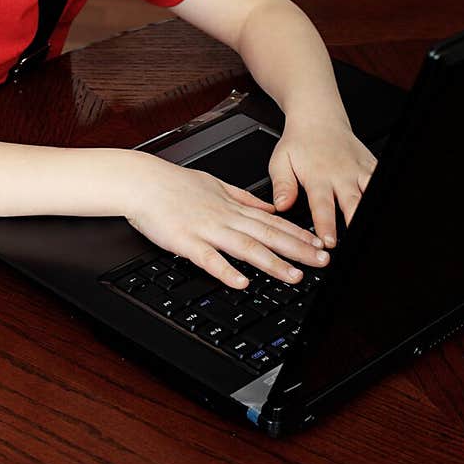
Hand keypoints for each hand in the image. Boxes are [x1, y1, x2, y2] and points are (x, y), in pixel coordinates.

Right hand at [124, 151, 330, 288]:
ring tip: (294, 276)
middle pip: (268, 235)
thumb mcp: (216, 184)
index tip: (319, 244)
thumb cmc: (174, 184)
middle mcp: (225, 217)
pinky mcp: (186, 241)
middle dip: (297, 249)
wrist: (142, 182)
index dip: (299, 234)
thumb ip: (244, 197)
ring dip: (272, 262)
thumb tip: (269, 205)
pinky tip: (241, 282)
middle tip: (322, 261)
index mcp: (233, 206)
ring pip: (246, 247)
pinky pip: (209, 258)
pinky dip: (226, 270)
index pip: (273, 221)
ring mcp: (207, 229)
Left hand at [268, 116, 377, 247]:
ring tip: (370, 224)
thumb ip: (282, 185)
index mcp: (318, 177)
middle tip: (353, 239)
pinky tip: (381, 202)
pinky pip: (380, 177)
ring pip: (370, 192)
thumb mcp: (280, 161)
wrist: (318, 117)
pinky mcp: (370, 165)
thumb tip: (281, 205)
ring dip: (369, 207)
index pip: (322, 206)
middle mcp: (341, 175)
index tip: (329, 241)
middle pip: (352, 203)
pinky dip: (381, 189)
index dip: (326, 226)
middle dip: (354, 223)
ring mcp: (358, 170)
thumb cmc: (298, 142)